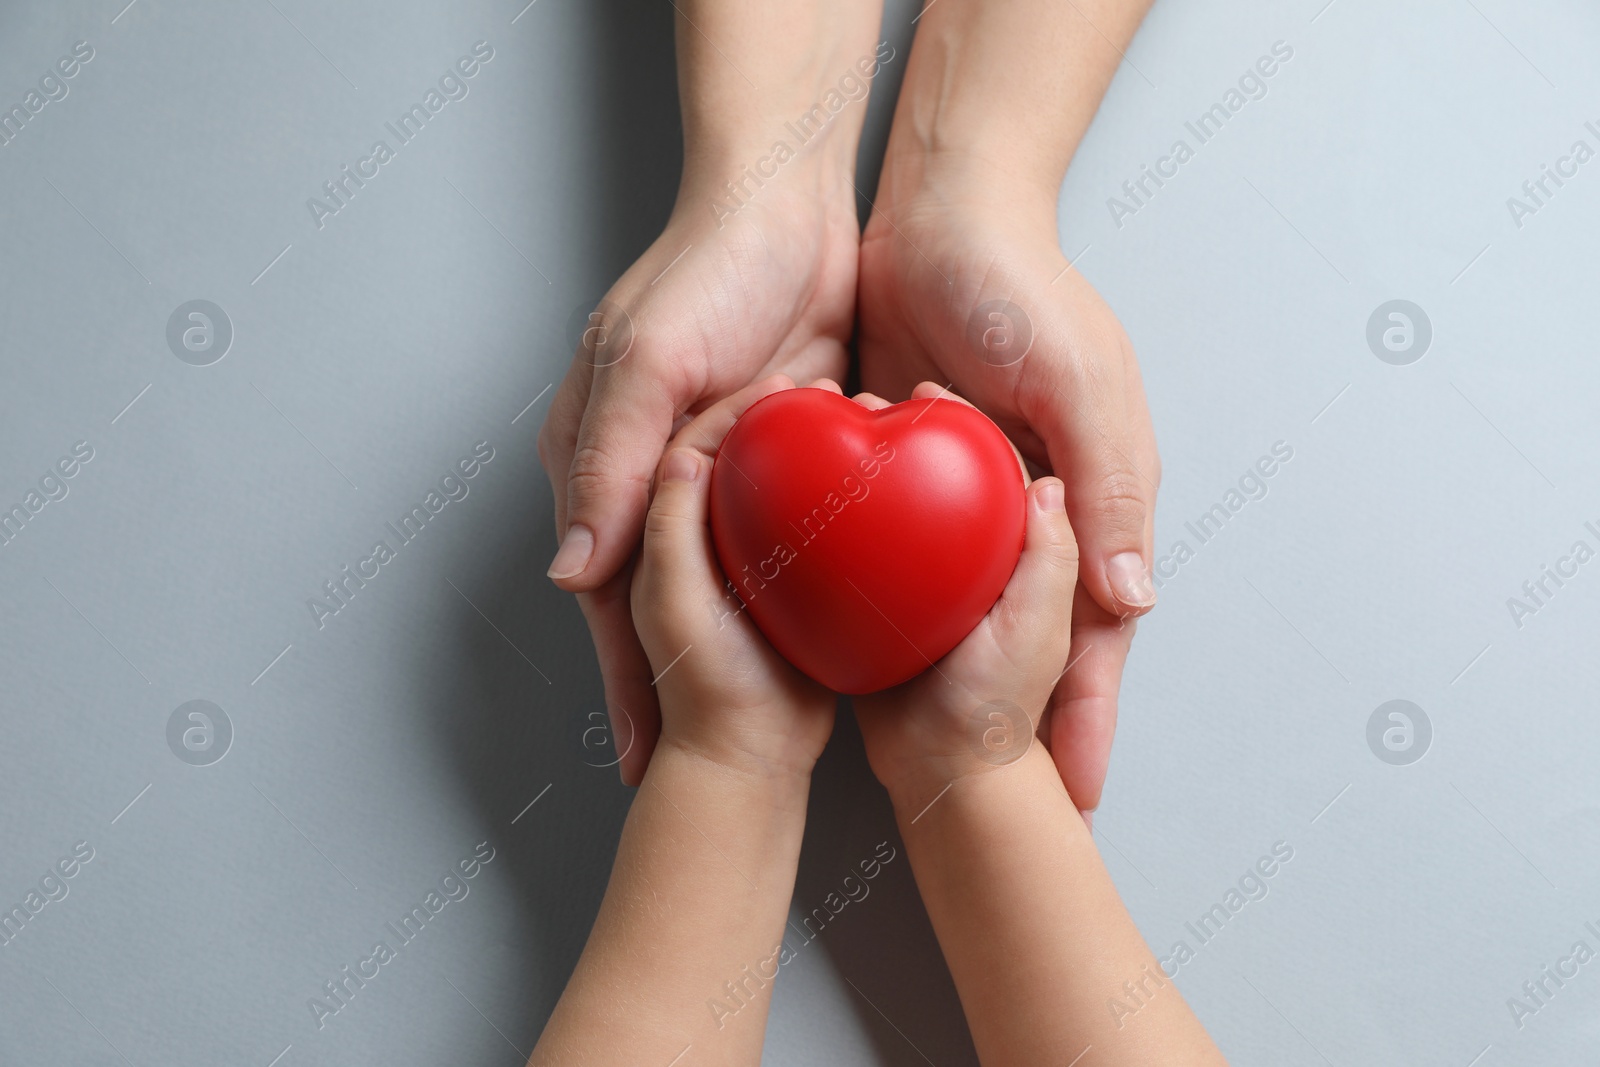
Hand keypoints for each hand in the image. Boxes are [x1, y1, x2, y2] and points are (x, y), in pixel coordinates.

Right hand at [540, 178, 857, 784]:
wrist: (792, 205)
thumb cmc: (705, 268)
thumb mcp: (647, 360)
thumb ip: (610, 462)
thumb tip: (573, 571)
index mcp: (602, 463)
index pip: (608, 595)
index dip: (625, 676)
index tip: (641, 754)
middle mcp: (654, 481)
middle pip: (663, 605)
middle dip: (672, 688)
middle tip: (693, 770)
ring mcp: (720, 478)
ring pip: (723, 589)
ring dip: (733, 656)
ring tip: (760, 736)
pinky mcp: (782, 464)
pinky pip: (780, 547)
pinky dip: (791, 597)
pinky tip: (818, 647)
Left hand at [856, 171, 1158, 815]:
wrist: (941, 215)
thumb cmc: (1023, 288)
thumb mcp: (1079, 381)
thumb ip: (1109, 482)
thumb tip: (1133, 598)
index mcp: (1089, 498)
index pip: (1094, 633)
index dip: (1088, 712)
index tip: (1077, 792)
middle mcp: (1034, 511)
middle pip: (1035, 641)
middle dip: (1031, 722)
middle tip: (1009, 801)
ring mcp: (970, 501)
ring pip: (970, 617)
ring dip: (964, 684)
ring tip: (933, 762)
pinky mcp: (912, 478)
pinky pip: (908, 562)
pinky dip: (897, 614)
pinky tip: (865, 662)